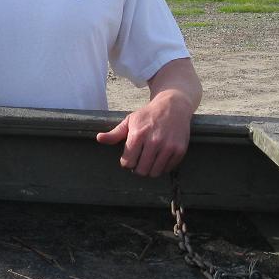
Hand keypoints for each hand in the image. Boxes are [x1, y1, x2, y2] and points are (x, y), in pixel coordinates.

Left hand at [96, 58, 201, 177]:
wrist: (174, 106)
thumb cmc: (148, 115)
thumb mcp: (130, 120)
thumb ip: (115, 133)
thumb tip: (99, 138)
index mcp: (138, 135)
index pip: (128, 163)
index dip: (127, 162)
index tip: (129, 157)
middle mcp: (154, 142)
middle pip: (141, 170)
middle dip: (138, 168)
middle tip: (139, 161)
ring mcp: (168, 146)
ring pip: (154, 172)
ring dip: (150, 170)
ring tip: (149, 161)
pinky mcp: (179, 150)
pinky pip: (167, 169)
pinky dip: (162, 167)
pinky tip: (160, 158)